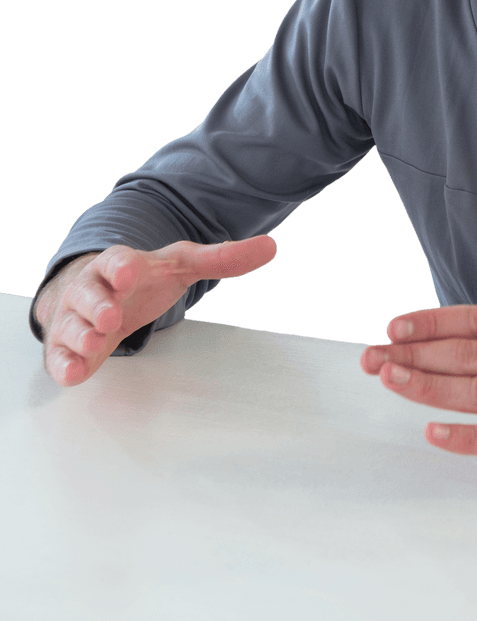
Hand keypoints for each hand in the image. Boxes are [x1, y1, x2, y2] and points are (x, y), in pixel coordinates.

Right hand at [35, 235, 277, 386]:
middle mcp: (94, 288)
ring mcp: (77, 317)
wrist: (101, 292)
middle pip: (89, 292)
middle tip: (109, 318)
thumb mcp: (183, 264)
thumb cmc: (145, 278)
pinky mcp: (68, 346)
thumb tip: (272, 246)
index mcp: (123, 264)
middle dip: (97, 304)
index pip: (119, 260)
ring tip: (95, 343)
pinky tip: (73, 374)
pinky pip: (60, 355)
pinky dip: (64, 364)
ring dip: (80, 334)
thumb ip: (223, 257)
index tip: (129, 273)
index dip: (123, 266)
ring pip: (71, 324)